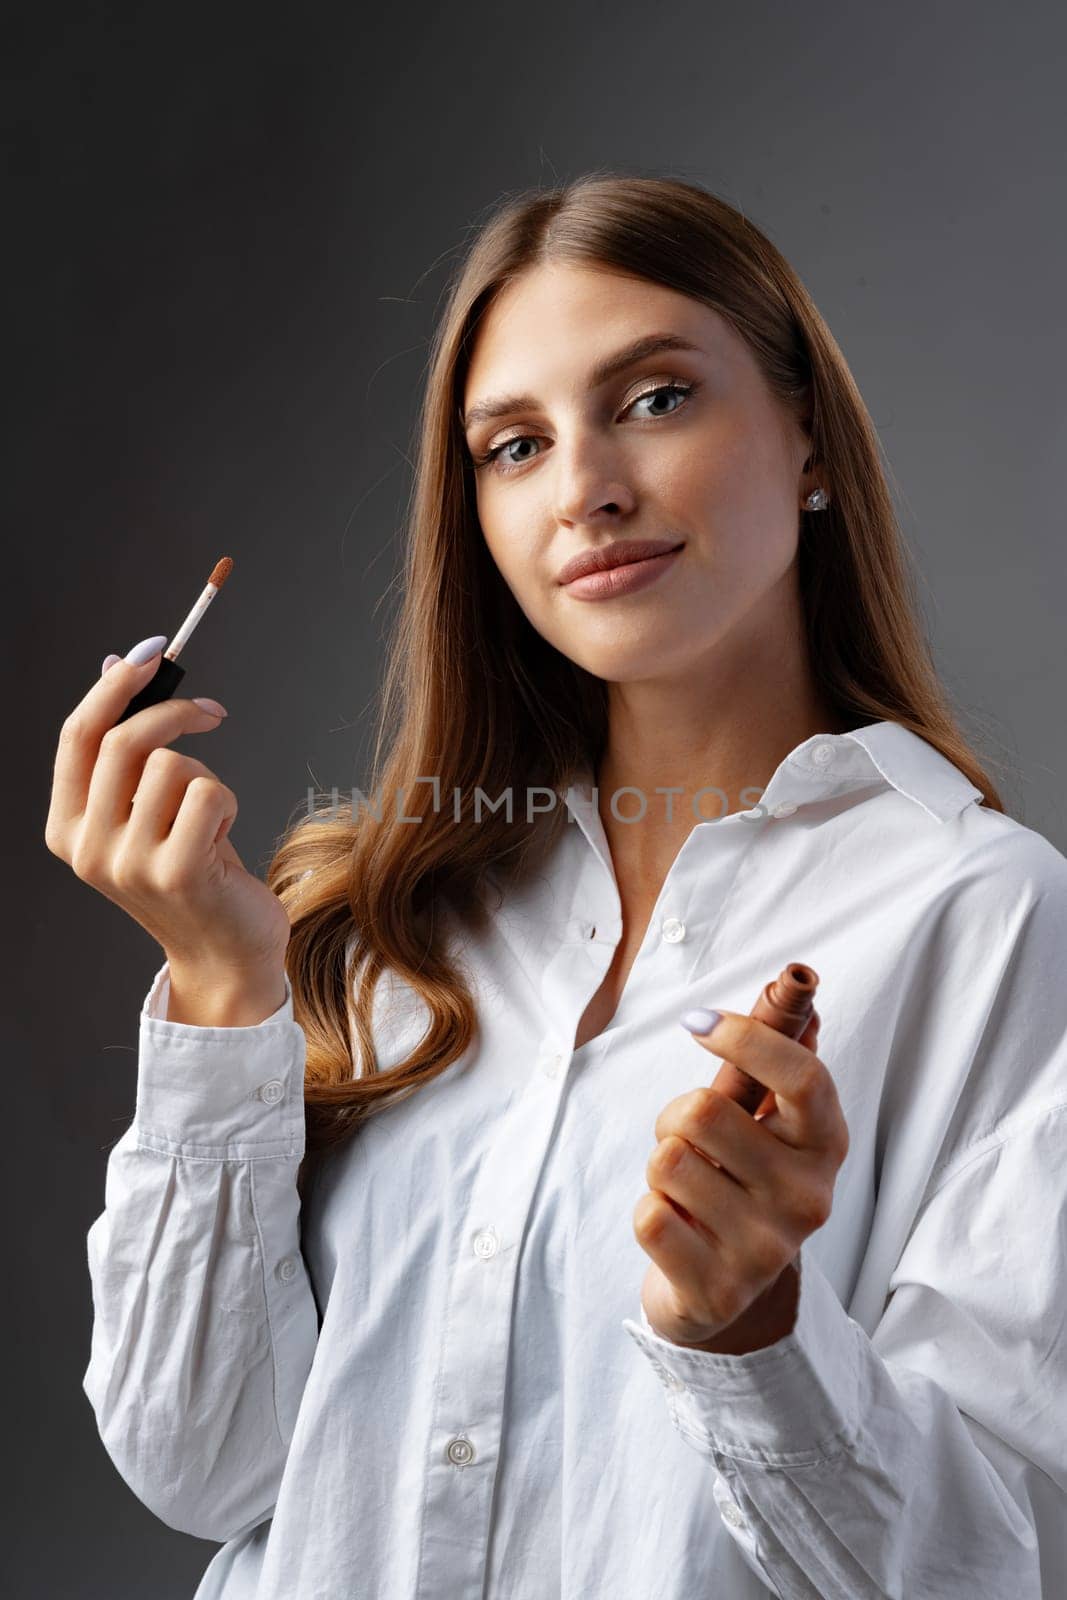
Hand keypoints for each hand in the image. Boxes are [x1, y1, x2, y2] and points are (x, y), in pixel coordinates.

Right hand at [44, 648, 291, 977]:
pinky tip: (223, 837)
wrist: (224, 953)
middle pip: (124, 740)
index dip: (115, 686)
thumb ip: (127, 749)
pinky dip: (227, 802)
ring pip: (172, 764)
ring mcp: (129, 863)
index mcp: (67, 828)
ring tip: (209, 818)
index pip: (77, 736)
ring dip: (206, 777)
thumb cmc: (193, 873)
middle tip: (212, 712)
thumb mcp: (148, 809)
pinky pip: (208, 792)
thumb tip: (116, 664)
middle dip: (176, 711)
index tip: (153, 653)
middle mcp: (88, 848)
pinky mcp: (177, 871)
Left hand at [634, 1009, 848, 1350]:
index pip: (802, 1076)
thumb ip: (777, 1056)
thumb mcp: (768, 1122)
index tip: (696, 1021)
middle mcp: (807, 1198)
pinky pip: (649, 1216)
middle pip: (702, 1112)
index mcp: (826, 1145)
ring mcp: (765, 1249)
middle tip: (689, 1142)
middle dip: (674, 1116)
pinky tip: (678, 1232)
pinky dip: (649, 1213)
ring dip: (660, 1168)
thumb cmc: (742, 1182)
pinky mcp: (718, 1290)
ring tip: (688, 1191)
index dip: (745, 1036)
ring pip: (667, 1161)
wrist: (726, 1293)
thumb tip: (799, 987)